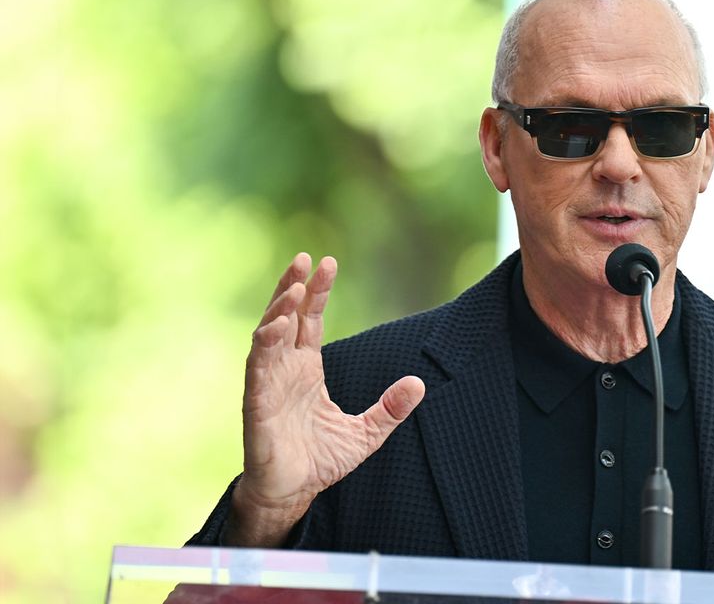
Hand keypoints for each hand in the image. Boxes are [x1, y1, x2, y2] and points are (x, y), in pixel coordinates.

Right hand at [226, 253, 424, 546]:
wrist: (292, 494)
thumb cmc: (320, 459)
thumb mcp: (366, 433)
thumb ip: (390, 408)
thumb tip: (420, 384)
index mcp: (306, 369)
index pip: (311, 320)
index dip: (318, 292)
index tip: (328, 262)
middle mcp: (284, 369)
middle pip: (285, 317)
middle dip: (293, 286)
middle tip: (304, 257)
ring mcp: (268, 384)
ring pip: (267, 337)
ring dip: (279, 309)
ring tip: (295, 287)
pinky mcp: (256, 405)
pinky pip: (258, 369)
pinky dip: (265, 346)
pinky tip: (276, 326)